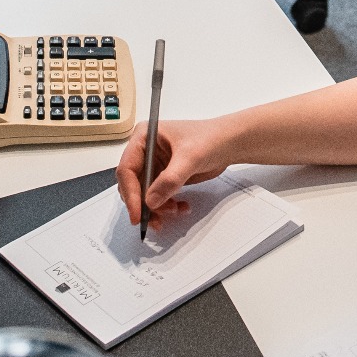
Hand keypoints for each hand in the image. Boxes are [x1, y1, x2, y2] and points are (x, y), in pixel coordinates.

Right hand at [117, 117, 232, 231]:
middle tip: (157, 219)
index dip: (130, 193)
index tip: (137, 214)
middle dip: (144, 204)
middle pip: (132, 185)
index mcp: (144, 137)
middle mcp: (144, 151)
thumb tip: (150, 201)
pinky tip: (181, 207)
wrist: (229, 144)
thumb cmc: (211, 139)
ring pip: (144, 195)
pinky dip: (166, 207)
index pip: (127, 168)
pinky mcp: (163, 177)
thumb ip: (170, 179)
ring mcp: (154, 164)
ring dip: (157, 208)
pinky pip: (157, 198)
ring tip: (175, 210)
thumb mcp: (190, 157)